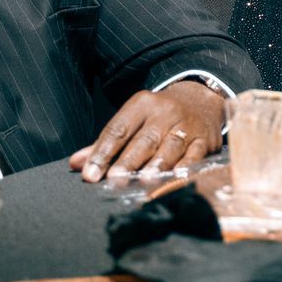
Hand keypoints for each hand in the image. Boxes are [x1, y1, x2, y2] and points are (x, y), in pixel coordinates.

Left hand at [68, 82, 224, 182]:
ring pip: (170, 146)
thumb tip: (76, 164)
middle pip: (144, 139)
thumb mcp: (133, 120)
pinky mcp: (205, 140)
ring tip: (144, 181)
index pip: (118, 129)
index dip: (102, 152)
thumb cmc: (158, 117)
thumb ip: (106, 143)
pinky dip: (187, 166)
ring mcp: (187, 126)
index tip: (89, 174)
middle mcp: (165, 112)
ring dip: (157, 165)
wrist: (201, 100)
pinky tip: (177, 176)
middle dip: (129, 161)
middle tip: (115, 179)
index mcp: (142, 104)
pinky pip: (195, 154)